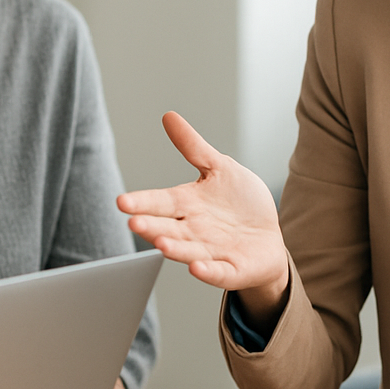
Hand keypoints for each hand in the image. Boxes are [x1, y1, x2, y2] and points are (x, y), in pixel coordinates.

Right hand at [117, 113, 289, 321]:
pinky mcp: (231, 269)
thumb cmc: (240, 204)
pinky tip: (196, 267)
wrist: (267, 238)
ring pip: (187, 250)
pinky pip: (218, 272)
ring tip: (161, 243)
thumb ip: (193, 148)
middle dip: (151, 227)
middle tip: (135, 222)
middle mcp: (193, 230)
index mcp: (188, 204)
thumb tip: (169, 116)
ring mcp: (210, 252)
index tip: (122, 201)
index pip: (161, 202)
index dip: (142, 202)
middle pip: (168, 228)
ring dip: (174, 248)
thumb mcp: (220, 168)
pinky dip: (207, 271)